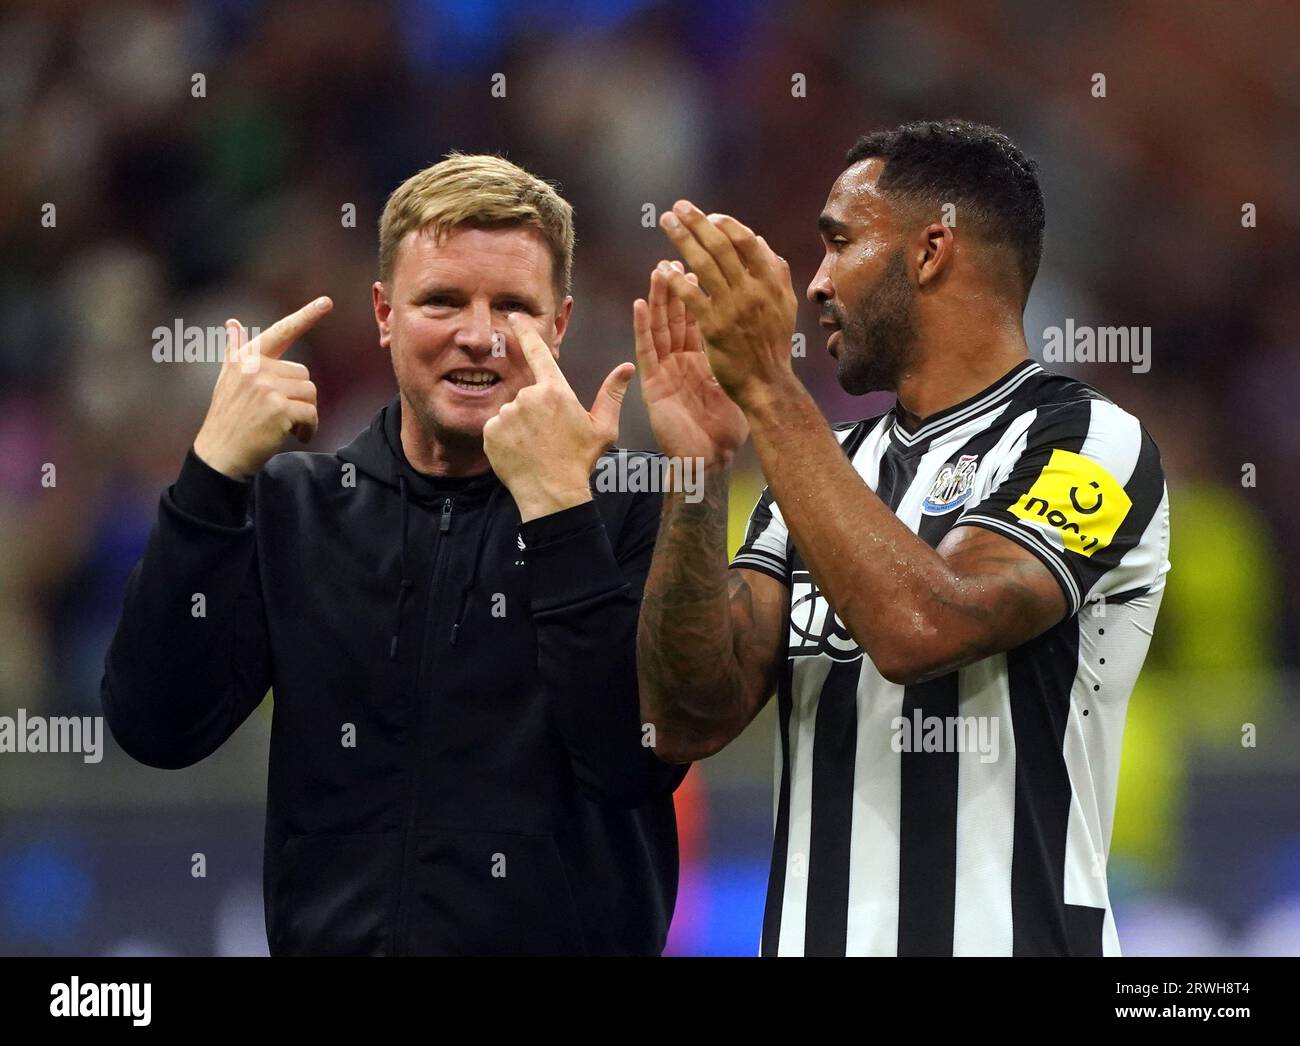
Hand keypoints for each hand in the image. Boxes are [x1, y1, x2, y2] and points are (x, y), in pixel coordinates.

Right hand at [192, 297, 331, 479]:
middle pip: (304, 374)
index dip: (306, 316)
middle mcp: (255, 368)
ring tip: (285, 426)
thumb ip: (235, 351)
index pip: (281, 332)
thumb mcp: (228, 380)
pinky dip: (309, 429)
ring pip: (311, 394)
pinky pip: (311, 414)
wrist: (219, 454)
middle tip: (282, 415)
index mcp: (246, 358)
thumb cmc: (228, 418)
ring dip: (306, 414)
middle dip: (300, 397)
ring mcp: (266, 387)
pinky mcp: (278, 408)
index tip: (327, 301)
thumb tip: (231, 322)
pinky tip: (294, 436)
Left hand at [482, 312, 634, 521]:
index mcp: (555, 391)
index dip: (525, 331)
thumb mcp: (603, 427)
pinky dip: (505, 439)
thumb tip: (627, 367)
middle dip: (535, 412)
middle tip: (548, 437)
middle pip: (528, 395)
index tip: (514, 317)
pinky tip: (520, 453)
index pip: (538, 351)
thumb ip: (612, 394)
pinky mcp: (490, 431)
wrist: (552, 492)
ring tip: (534, 448)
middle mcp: (528, 397)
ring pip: (511, 413)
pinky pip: (496, 429)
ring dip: (520, 426)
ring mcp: (507, 414)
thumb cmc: (579, 460)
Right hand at [634, 260, 747, 467]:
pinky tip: (638, 304)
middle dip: (676, 283)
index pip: (700, 315)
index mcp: (702, 357)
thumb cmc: (725, 428)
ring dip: (658, 297)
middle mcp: (682, 359)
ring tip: (657, 268)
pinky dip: (642, 327)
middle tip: (676, 252)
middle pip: (677, 314)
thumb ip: (738, 355)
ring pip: (659, 326)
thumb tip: (757, 328)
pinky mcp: (653, 384)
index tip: (702, 260)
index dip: (699, 289)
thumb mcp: (736, 383)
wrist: (710, 459)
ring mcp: (666, 370)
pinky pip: (647, 351)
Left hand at [658, 200, 799, 409]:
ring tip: (666, 222)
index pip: (747, 242)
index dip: (727, 225)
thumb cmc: (773, 345)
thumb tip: (761, 242)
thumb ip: (777, 273)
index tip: (711, 216)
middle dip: (697, 222)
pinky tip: (662, 268)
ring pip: (703, 265)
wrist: (767, 383)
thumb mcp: (786, 305)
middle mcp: (753, 291)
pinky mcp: (714, 328)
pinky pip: (691, 296)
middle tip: (679, 206)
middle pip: (721, 246)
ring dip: (682, 239)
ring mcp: (732, 308)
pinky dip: (675, 279)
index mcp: (771, 282)